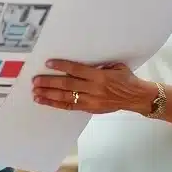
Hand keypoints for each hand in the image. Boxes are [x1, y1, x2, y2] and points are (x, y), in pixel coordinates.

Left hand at [32, 60, 154, 114]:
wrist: (135, 97)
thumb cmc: (125, 79)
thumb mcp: (115, 66)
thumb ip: (98, 65)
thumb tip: (80, 62)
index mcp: (100, 76)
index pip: (77, 70)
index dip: (62, 67)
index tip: (48, 64)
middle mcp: (94, 89)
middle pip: (68, 85)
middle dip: (50, 83)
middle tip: (35, 81)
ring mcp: (91, 101)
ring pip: (66, 98)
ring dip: (49, 95)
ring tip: (35, 93)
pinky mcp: (90, 109)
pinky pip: (70, 107)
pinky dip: (57, 104)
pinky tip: (45, 101)